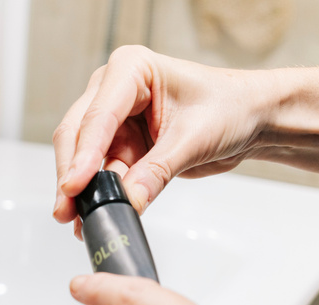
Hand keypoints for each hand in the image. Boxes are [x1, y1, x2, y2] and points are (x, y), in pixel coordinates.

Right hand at [53, 46, 275, 235]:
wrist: (251, 119)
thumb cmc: (231, 108)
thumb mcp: (194, 139)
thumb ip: (157, 171)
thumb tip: (127, 201)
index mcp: (131, 70)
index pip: (98, 116)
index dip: (83, 155)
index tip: (74, 186)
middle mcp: (114, 92)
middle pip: (77, 135)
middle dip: (71, 174)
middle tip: (67, 208)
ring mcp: (114, 121)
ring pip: (82, 159)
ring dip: (80, 190)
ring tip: (79, 219)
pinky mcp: (119, 147)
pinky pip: (100, 174)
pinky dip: (97, 196)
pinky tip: (93, 216)